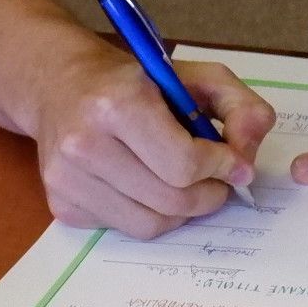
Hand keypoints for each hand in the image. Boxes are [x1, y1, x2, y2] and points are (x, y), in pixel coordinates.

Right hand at [27, 44, 276, 238]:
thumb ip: (242, 109)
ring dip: (183, 211)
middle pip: (171, 199)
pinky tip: (148, 186)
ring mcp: (67, 179)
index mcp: (116, 104)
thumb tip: (246, 163)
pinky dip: (150, 215)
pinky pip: (125, 229)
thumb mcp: (199, 77)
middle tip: (219, 181)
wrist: (60, 86)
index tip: (234, 163)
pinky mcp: (62, 205)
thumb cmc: (137, 81)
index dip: (222, 168)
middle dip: (209, 194)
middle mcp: (83, 144)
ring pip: (150, 224)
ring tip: (189, 185)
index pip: (184, 164)